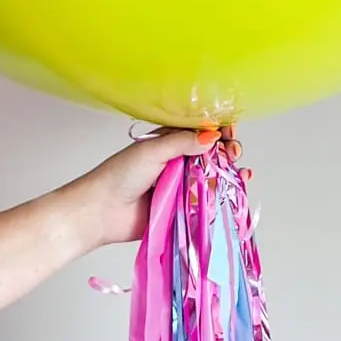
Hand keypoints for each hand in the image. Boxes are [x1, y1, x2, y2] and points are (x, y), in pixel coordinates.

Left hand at [65, 127, 242, 250]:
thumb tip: (214, 135)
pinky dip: (223, 195)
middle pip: (212, 153)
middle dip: (228, 151)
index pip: (202, 130)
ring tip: (239, 172)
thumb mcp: (152, 151)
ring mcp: (182, 185)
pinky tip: (235, 189)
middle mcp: (178, 161)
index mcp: (169, 141)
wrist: (102, 212)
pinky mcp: (183, 208)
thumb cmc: (120, 175)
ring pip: (213, 176)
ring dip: (229, 172)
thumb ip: (183, 142)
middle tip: (233, 154)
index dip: (219, 129)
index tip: (230, 132)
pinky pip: (207, 201)